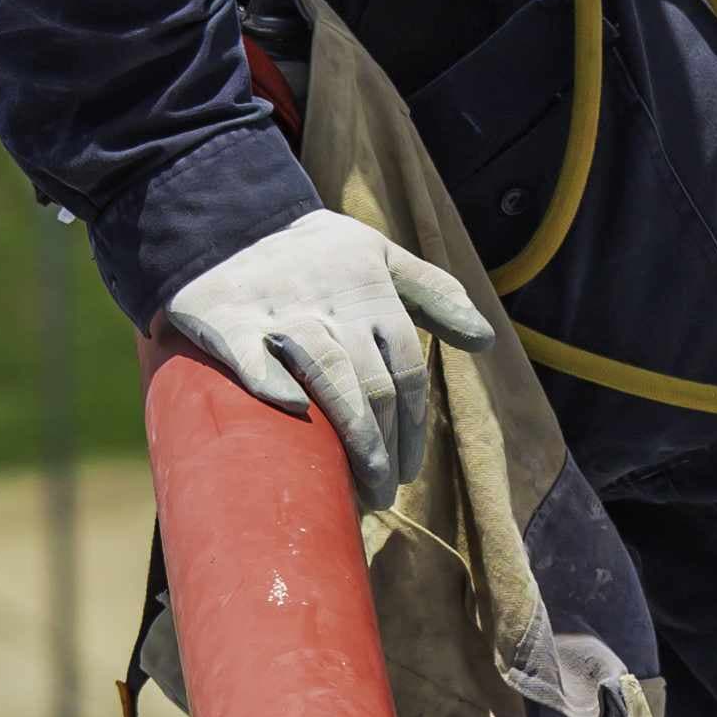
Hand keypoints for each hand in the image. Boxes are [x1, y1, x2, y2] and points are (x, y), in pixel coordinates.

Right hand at [165, 209, 493, 508]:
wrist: (231, 222)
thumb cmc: (316, 252)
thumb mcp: (381, 256)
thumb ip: (434, 293)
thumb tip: (485, 340)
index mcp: (372, 295)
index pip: (406, 373)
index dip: (412, 428)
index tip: (408, 471)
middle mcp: (334, 306)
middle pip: (375, 387)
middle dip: (385, 449)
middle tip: (384, 494)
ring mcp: (284, 313)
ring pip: (332, 377)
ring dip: (352, 436)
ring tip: (359, 490)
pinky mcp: (231, 321)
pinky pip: (255, 358)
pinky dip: (276, 386)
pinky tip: (295, 414)